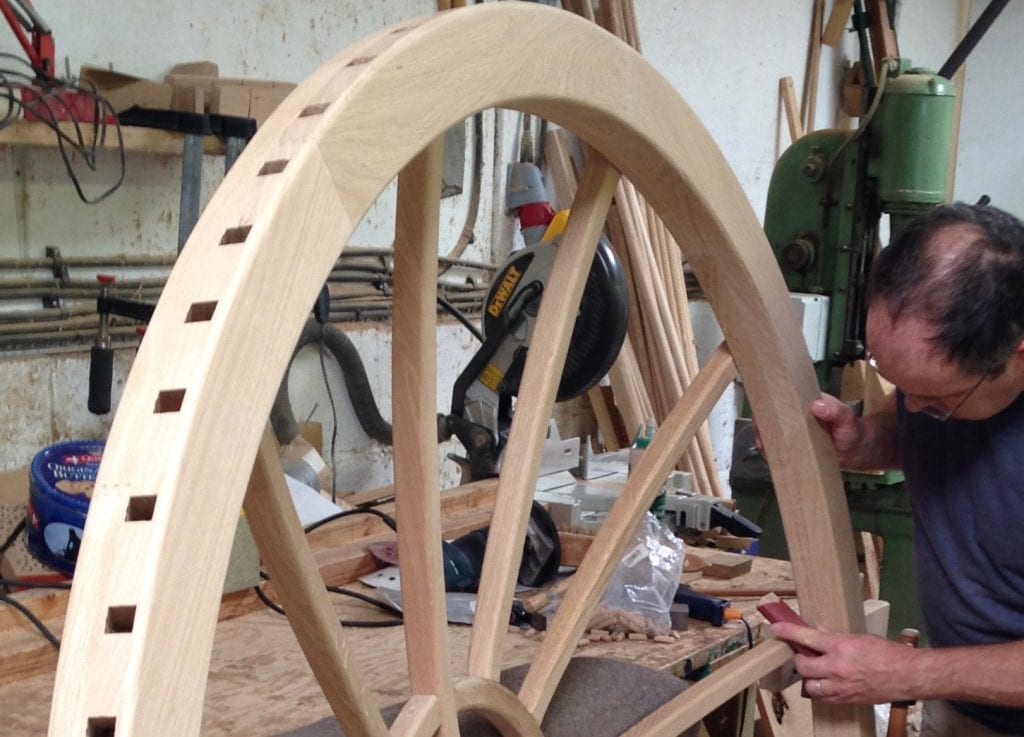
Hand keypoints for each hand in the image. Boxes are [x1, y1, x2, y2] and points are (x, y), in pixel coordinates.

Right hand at [753, 394, 859, 456]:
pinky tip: (769, 456)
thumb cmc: (854, 431)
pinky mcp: (795, 447)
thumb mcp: (847, 419)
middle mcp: (796, 416)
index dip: (768, 405)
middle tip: (761, 436)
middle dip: (762, 425)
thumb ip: (836, 411)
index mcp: (806, 402)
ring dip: (765, 439)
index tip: (762, 415)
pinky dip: (772, 451)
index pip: (782, 398)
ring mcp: (794, 432)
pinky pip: (780, 447)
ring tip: (764, 448)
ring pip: (773, 433)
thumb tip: (817, 406)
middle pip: (772, 416)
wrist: (859, 452)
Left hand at [772, 622, 917, 703]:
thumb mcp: (860, 637)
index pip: (806, 637)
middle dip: (798, 660)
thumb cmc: (887, 653)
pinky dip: (821, 691)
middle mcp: (836, 667)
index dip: (788, 632)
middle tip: (802, 656)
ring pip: (810, 686)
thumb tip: (818, 630)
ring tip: (815, 672)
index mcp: (840, 646)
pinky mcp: (847, 700)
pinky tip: (826, 684)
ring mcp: (841, 687)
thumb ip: (836, 636)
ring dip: (809, 679)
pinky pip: (824, 698)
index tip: (776, 628)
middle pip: (802, 666)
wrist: (907, 676)